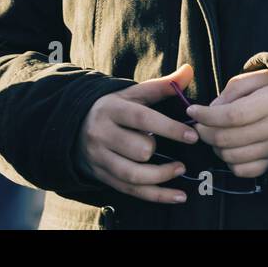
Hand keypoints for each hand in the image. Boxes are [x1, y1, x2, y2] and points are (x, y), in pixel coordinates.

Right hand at [75, 64, 199, 203]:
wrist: (75, 126)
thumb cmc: (115, 109)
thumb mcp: (133, 94)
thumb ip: (162, 85)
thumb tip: (188, 70)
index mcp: (112, 108)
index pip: (142, 118)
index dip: (169, 128)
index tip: (192, 136)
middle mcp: (102, 133)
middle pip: (137, 149)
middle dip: (157, 151)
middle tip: (175, 151)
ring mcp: (100, 157)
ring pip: (133, 174)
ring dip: (161, 176)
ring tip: (180, 169)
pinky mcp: (103, 176)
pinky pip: (131, 190)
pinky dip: (157, 196)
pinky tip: (178, 195)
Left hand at [185, 68, 267, 179]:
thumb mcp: (256, 78)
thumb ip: (232, 91)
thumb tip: (211, 109)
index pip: (230, 116)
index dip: (206, 115)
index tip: (192, 110)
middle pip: (227, 138)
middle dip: (205, 132)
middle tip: (199, 124)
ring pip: (231, 157)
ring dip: (215, 147)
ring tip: (214, 134)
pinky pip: (244, 171)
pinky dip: (230, 162)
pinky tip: (229, 148)